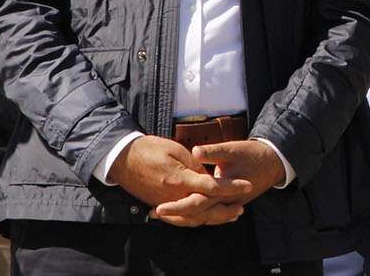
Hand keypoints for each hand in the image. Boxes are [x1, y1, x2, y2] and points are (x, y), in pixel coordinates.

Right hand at [108, 135, 250, 222]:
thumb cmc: (149, 148)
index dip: (231, 187)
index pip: (212, 186)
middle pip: (205, 210)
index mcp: (179, 178)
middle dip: (225, 211)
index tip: (247, 185)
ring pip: (193, 218)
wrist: (122, 159)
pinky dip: (194, 221)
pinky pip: (179, 219)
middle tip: (241, 209)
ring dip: (212, 219)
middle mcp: (173, 196)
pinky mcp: (158, 205)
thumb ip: (194, 164)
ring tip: (229, 216)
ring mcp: (165, 203)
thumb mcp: (175, 149)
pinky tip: (204, 218)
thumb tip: (209, 175)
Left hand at [152, 140, 285, 227]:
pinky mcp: (230, 203)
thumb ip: (213, 152)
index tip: (158, 207)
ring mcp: (228, 205)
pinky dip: (196, 216)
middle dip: (175, 216)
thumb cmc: (253, 154)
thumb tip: (195, 151)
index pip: (195, 203)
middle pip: (196, 216)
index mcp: (223, 190)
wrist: (274, 162)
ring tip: (165, 215)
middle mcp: (225, 202)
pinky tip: (187, 214)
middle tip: (154, 214)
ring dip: (184, 218)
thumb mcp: (233, 149)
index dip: (176, 206)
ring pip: (203, 218)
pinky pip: (210, 215)